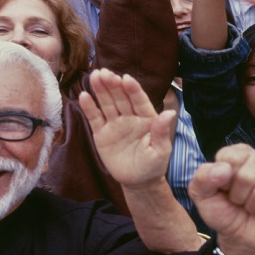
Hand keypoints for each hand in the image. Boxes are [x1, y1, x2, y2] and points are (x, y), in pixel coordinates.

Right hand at [80, 69, 177, 189]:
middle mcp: (131, 117)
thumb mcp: (160, 151)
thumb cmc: (153, 165)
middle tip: (105, 72)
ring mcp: (115, 123)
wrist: (137, 181)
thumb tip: (170, 113)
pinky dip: (89, 107)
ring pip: (107, 103)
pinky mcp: (102, 133)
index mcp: (147, 118)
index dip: (133, 90)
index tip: (126, 78)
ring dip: (101, 90)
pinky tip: (84, 95)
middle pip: (121, 98)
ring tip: (95, 76)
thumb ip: (162, 132)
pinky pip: (95, 118)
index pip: (140, 101)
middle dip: (113, 85)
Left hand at [190, 144, 254, 254]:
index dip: (223, 179)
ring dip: (253, 207)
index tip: (223, 188)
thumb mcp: (203, 196)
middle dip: (238, 196)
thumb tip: (223, 168)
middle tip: (239, 201)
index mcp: (241, 154)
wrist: (240, 238)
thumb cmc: (224, 212)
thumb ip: (203, 177)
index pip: (231, 157)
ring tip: (252, 208)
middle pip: (248, 175)